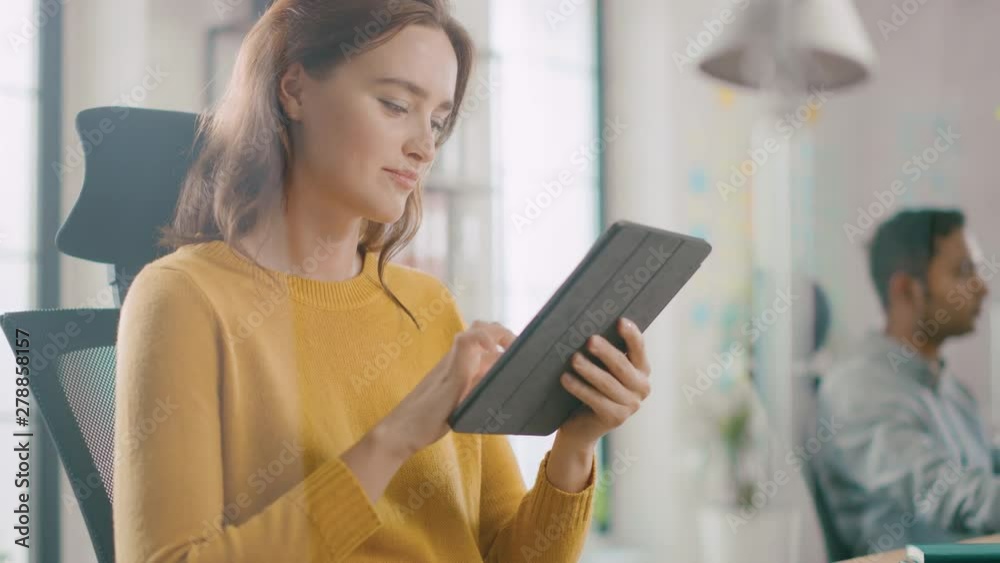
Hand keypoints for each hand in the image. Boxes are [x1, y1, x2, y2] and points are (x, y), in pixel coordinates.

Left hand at [380, 320, 516, 457]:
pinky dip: (492, 372)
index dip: (499, 336)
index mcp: (457, 357)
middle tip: (521, 354)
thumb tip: (482, 335)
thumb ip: (464, 360)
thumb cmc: (425, 413)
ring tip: (515, 369)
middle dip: (503, 338)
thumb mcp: (449, 386)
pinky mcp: (456, 389)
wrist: (402, 433)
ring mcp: (457, 374)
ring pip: (481, 353)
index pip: (480, 330)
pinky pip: (478, 371)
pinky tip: (499, 388)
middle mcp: (458, 361)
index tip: (512, 354)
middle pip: (482, 334)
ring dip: (499, 354)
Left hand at [556, 317, 651, 447]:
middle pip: (622, 366)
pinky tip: (566, 378)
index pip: (639, 348)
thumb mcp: (601, 368)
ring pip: (608, 383)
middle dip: (605, 352)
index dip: (631, 335)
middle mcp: (642, 387)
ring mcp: (631, 405)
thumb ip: (602, 352)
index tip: (620, 321)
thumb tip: (587, 328)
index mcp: (642, 369)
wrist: (582, 425)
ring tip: (574, 359)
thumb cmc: (591, 387)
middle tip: (589, 340)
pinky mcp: (616, 418)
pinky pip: (596, 400)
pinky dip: (580, 388)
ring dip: (590, 370)